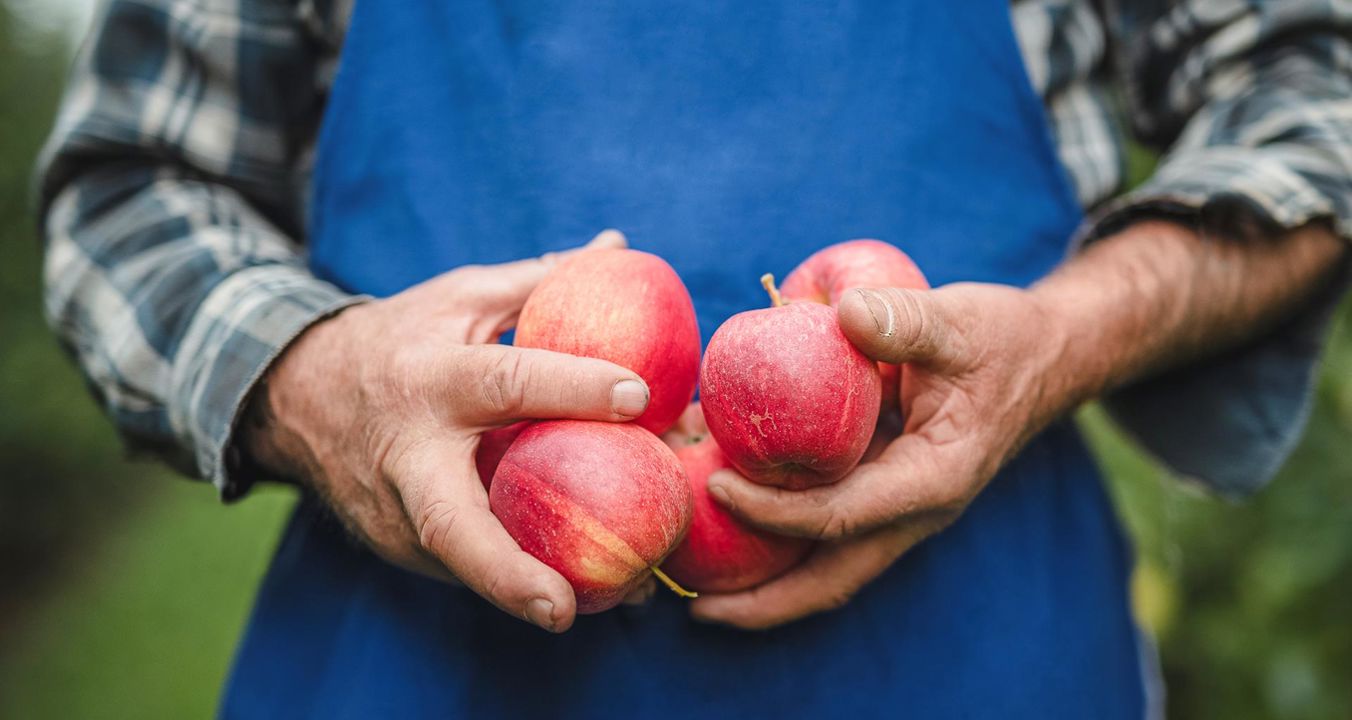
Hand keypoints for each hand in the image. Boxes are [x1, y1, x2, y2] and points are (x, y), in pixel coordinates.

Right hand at [244, 230, 650, 632]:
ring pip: (462, 564)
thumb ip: (539, 281)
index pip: (505, 382)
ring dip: (535, 589)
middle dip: (504, 570)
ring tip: (624, 600)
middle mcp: (407, 454)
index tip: (638, 397)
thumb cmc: (401, 338)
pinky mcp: (396, 545)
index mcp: (430, 378)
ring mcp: (393, 511)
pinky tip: (589, 591)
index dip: (572, 386)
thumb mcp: (460, 298)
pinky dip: (522, 579)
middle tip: (563, 608)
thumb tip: (618, 248)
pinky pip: (465, 568)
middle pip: (449, 522)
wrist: (297, 395)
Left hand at [691, 282, 1074, 628]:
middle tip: (697, 612)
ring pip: (827, 565)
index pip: (840, 516)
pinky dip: (779, 528)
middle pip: (832, 581)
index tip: (717, 485)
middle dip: (764, 604)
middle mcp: (913, 511)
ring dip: (766, 578)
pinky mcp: (883, 493)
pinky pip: (826, 528)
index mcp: (932, 481)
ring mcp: (898, 509)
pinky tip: (731, 507)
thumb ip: (907, 319)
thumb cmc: (1001, 339)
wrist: (1044, 357)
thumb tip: (845, 311)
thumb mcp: (960, 321)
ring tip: (698, 580)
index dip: (774, 511)